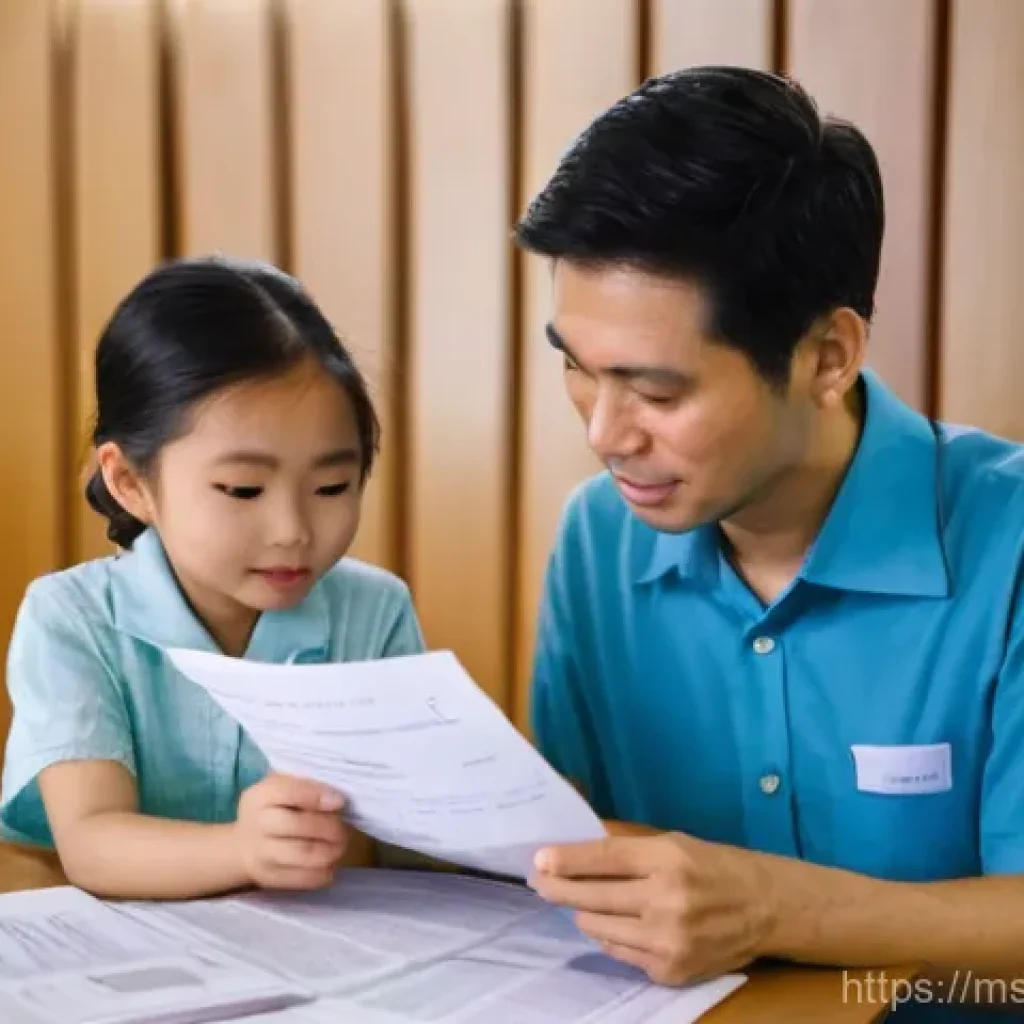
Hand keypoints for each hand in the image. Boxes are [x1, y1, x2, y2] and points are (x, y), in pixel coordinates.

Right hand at [233, 773, 351, 890]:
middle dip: (331, 828)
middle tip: (343, 830)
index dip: (318, 797)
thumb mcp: (282, 787)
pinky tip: (330, 864)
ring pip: (304, 855)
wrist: (243, 845)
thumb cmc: (272, 809)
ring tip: (340, 846)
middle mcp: (258, 824)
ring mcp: (261, 854)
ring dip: (331, 851)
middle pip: (299, 826)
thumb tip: (337, 801)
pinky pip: (303, 879)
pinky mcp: (269, 878)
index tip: (340, 802)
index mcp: (262, 795)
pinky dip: (324, 872)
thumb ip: (307, 788)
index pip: (290, 792)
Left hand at [529, 832, 774, 984]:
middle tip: (539, 882)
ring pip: (598, 927)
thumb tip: (574, 848)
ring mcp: (668, 940)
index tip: (538, 860)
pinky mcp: (670, 970)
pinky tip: (615, 923)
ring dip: (584, 912)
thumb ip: (626, 847)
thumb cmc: (713, 866)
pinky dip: (609, 935)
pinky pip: (618, 952)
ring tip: (581, 901)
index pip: (604, 858)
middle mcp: (667, 900)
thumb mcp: (673, 842)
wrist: (765, 908)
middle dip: (558, 888)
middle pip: (593, 896)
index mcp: (668, 859)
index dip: (567, 860)